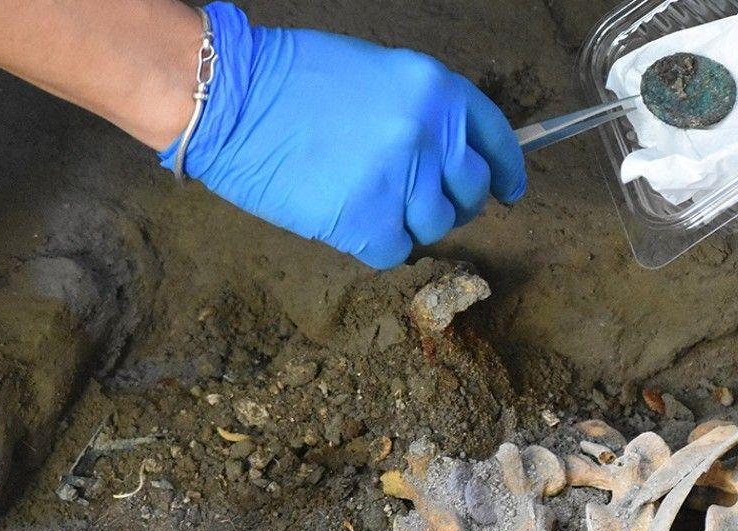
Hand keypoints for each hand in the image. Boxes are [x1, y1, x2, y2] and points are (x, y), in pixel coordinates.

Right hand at [160, 2, 527, 268]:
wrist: (230, 98)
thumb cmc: (292, 79)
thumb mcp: (377, 73)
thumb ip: (421, 111)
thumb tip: (449, 152)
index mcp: (435, 90)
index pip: (495, 139)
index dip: (506, 170)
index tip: (508, 190)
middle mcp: (428, 135)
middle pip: (470, 193)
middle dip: (453, 202)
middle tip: (419, 199)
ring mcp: (399, 180)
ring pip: (434, 227)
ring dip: (409, 223)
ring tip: (370, 201)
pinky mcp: (365, 221)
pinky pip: (394, 251)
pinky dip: (375, 244)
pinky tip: (347, 217)